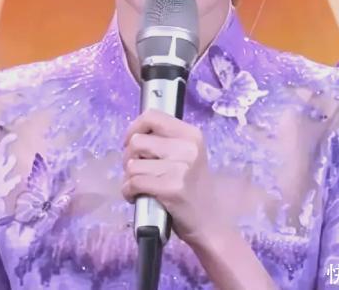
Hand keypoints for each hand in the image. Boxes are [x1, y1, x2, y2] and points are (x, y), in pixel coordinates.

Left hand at [121, 109, 231, 247]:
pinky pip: (133, 183)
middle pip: (137, 141)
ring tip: (139, 186)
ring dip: (129, 178)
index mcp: (191, 135)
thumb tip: (132, 136)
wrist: (210, 222)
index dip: (134, 127)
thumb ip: (165, 142)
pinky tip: (136, 197)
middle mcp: (187, 148)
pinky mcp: (170, 188)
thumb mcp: (188, 156)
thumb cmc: (193, 188)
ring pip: (132, 165)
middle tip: (136, 170)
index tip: (130, 141)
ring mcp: (179, 168)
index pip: (152, 116)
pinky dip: (128, 191)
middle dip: (128, 157)